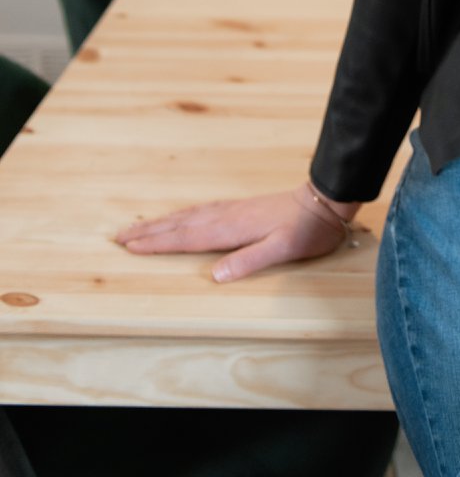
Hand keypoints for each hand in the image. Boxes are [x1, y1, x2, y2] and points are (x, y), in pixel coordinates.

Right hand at [112, 183, 362, 282]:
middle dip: (148, 231)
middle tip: (119, 236)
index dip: (157, 243)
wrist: (324, 200)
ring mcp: (233, 209)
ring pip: (188, 216)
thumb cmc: (306, 229)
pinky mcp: (240, 207)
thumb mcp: (282, 249)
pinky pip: (201, 211)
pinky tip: (179, 217)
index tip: (130, 246)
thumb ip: (248, 261)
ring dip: (161, 222)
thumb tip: (214, 275)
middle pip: (180, 224)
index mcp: (231, 229)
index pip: (187, 238)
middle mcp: (227, 216)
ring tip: (138, 226)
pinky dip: (182, 215)